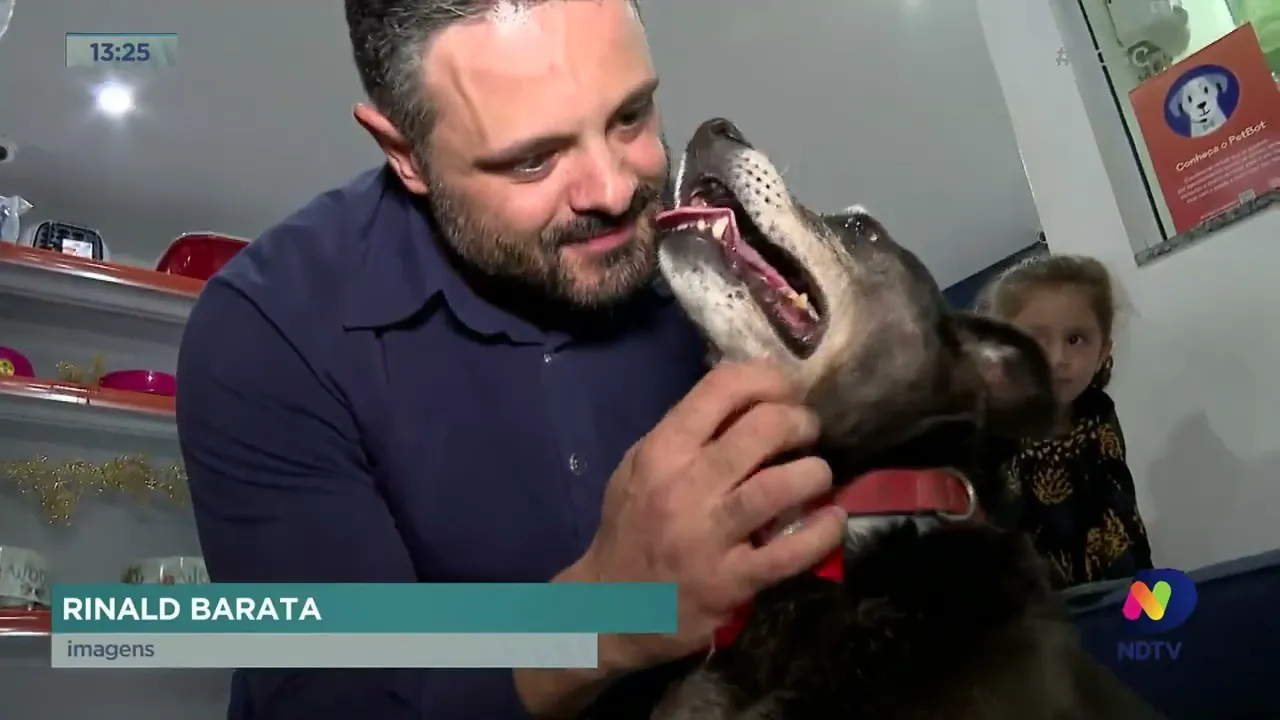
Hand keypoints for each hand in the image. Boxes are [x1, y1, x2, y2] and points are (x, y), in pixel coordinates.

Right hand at [579, 360, 846, 669]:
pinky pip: (791, 552)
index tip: (787, 391)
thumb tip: (748, 400)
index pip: (723, 387)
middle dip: (800, 421)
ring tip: (817, 475)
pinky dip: (822, 531)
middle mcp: (685, 486)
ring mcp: (709, 536)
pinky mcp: (730, 582)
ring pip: (781, 485)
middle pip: (764, 428)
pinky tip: (831, 520)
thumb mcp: (639, 468)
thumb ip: (687, 434)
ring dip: (815, 472)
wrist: (609, 607)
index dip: (769, 378)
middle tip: (807, 433)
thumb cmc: (630, 528)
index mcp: (663, 451)